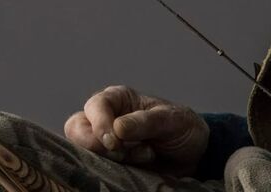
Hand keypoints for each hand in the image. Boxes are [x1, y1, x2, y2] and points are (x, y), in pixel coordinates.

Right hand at [63, 85, 209, 177]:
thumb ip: (145, 121)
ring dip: (109, 159)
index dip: (99, 124)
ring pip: (84, 151)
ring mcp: (105, 143)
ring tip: (143, 156)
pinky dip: (114, 171)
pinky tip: (139, 167)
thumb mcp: (171, 119)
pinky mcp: (109, 163)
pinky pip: (96, 168)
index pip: (95, 107)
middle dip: (96, 144)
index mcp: (118, 99)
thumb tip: (118, 127)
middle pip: (77, 129)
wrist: (193, 155)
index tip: (115, 142)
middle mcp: (106, 118)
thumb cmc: (181, 127)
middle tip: (122, 153)